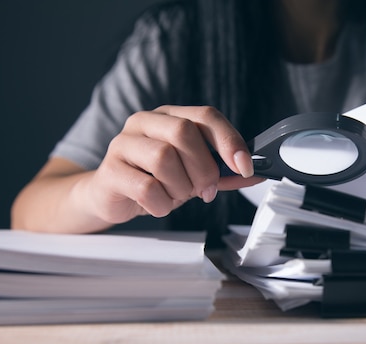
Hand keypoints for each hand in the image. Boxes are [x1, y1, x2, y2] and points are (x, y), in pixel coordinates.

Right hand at [87, 105, 262, 224]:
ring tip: (176, 196)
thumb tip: (256, 174)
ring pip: (164, 158)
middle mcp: (144, 123)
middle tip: (205, 190)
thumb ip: (222, 173)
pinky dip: (162, 204)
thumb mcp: (192, 175)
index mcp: (169, 116)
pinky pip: (146, 187)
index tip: (244, 167)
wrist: (110, 197)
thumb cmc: (153, 180)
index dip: (229, 141)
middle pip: (184, 133)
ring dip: (180, 187)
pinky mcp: (109, 171)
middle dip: (204, 168)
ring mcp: (123, 144)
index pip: (206, 116)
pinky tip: (158, 205)